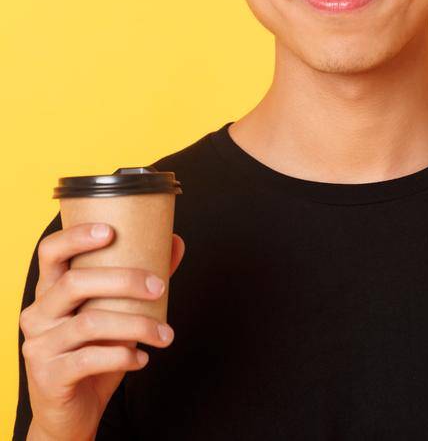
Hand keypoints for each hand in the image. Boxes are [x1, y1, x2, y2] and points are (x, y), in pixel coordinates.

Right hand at [19, 224, 184, 440]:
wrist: (72, 411)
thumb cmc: (94, 355)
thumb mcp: (116, 315)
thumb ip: (139, 282)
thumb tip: (174, 242)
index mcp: (50, 294)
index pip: (49, 254)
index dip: (75, 237)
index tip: (110, 231)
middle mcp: (37, 315)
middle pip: (75, 283)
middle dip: (125, 280)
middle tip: (161, 287)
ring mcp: (39, 346)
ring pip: (89, 323)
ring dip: (137, 324)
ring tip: (165, 335)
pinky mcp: (49, 376)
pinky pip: (89, 359)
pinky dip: (123, 356)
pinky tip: (142, 358)